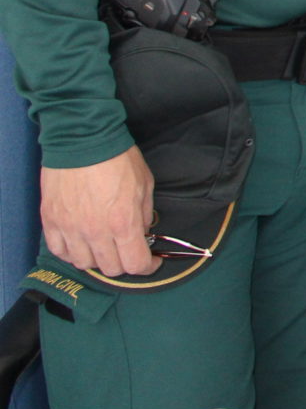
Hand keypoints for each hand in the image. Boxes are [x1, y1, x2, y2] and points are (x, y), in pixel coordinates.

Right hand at [41, 147, 156, 276]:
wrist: (83, 139)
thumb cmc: (118, 157)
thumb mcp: (145, 184)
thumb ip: (145, 214)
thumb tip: (143, 233)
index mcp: (122, 222)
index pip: (135, 264)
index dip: (147, 266)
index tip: (151, 261)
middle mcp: (95, 232)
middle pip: (110, 268)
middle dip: (124, 263)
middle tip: (128, 250)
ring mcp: (70, 229)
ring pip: (84, 264)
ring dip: (97, 259)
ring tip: (104, 245)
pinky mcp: (51, 222)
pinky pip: (59, 251)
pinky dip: (72, 252)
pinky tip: (81, 242)